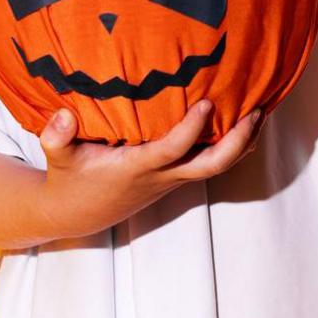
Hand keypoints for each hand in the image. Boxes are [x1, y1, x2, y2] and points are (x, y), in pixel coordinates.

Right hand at [34, 101, 261, 239]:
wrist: (77, 213)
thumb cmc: (70, 178)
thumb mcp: (57, 157)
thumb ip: (56, 136)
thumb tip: (61, 116)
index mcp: (136, 169)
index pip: (171, 150)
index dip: (191, 130)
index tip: (207, 103)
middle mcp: (161, 177)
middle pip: (211, 166)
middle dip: (236, 141)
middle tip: (256, 111)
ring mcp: (172, 180)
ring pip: (217, 166)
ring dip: (241, 143)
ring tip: (260, 112)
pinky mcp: (174, 178)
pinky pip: (210, 163)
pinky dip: (230, 146)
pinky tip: (242, 124)